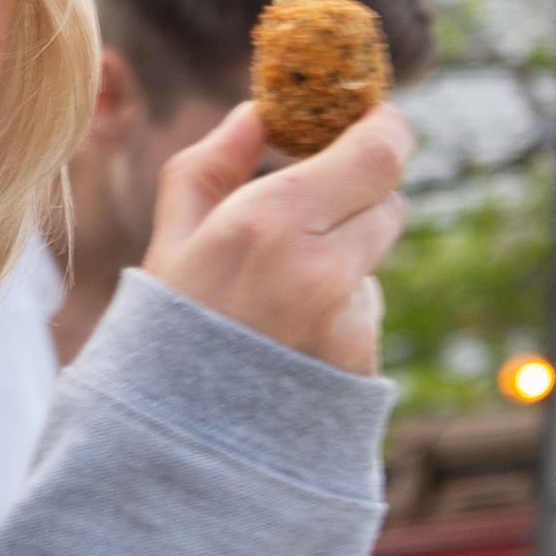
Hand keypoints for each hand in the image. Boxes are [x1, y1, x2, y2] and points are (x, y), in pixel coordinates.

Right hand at [143, 102, 412, 375]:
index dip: (390, 128)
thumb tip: (255, 114)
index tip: (378, 119)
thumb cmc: (166, 333)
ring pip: (372, 260)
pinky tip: (288, 339)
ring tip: (277, 300)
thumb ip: (209, 166)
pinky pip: (363, 314)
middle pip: (389, 202)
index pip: (379, 154)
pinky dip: (337, 315)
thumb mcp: (170, 241)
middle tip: (313, 210)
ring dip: (343, 261)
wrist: (177, 441)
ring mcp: (348, 320)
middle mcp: (322, 268)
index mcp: (271, 222)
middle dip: (358, 196)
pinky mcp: (362, 361)